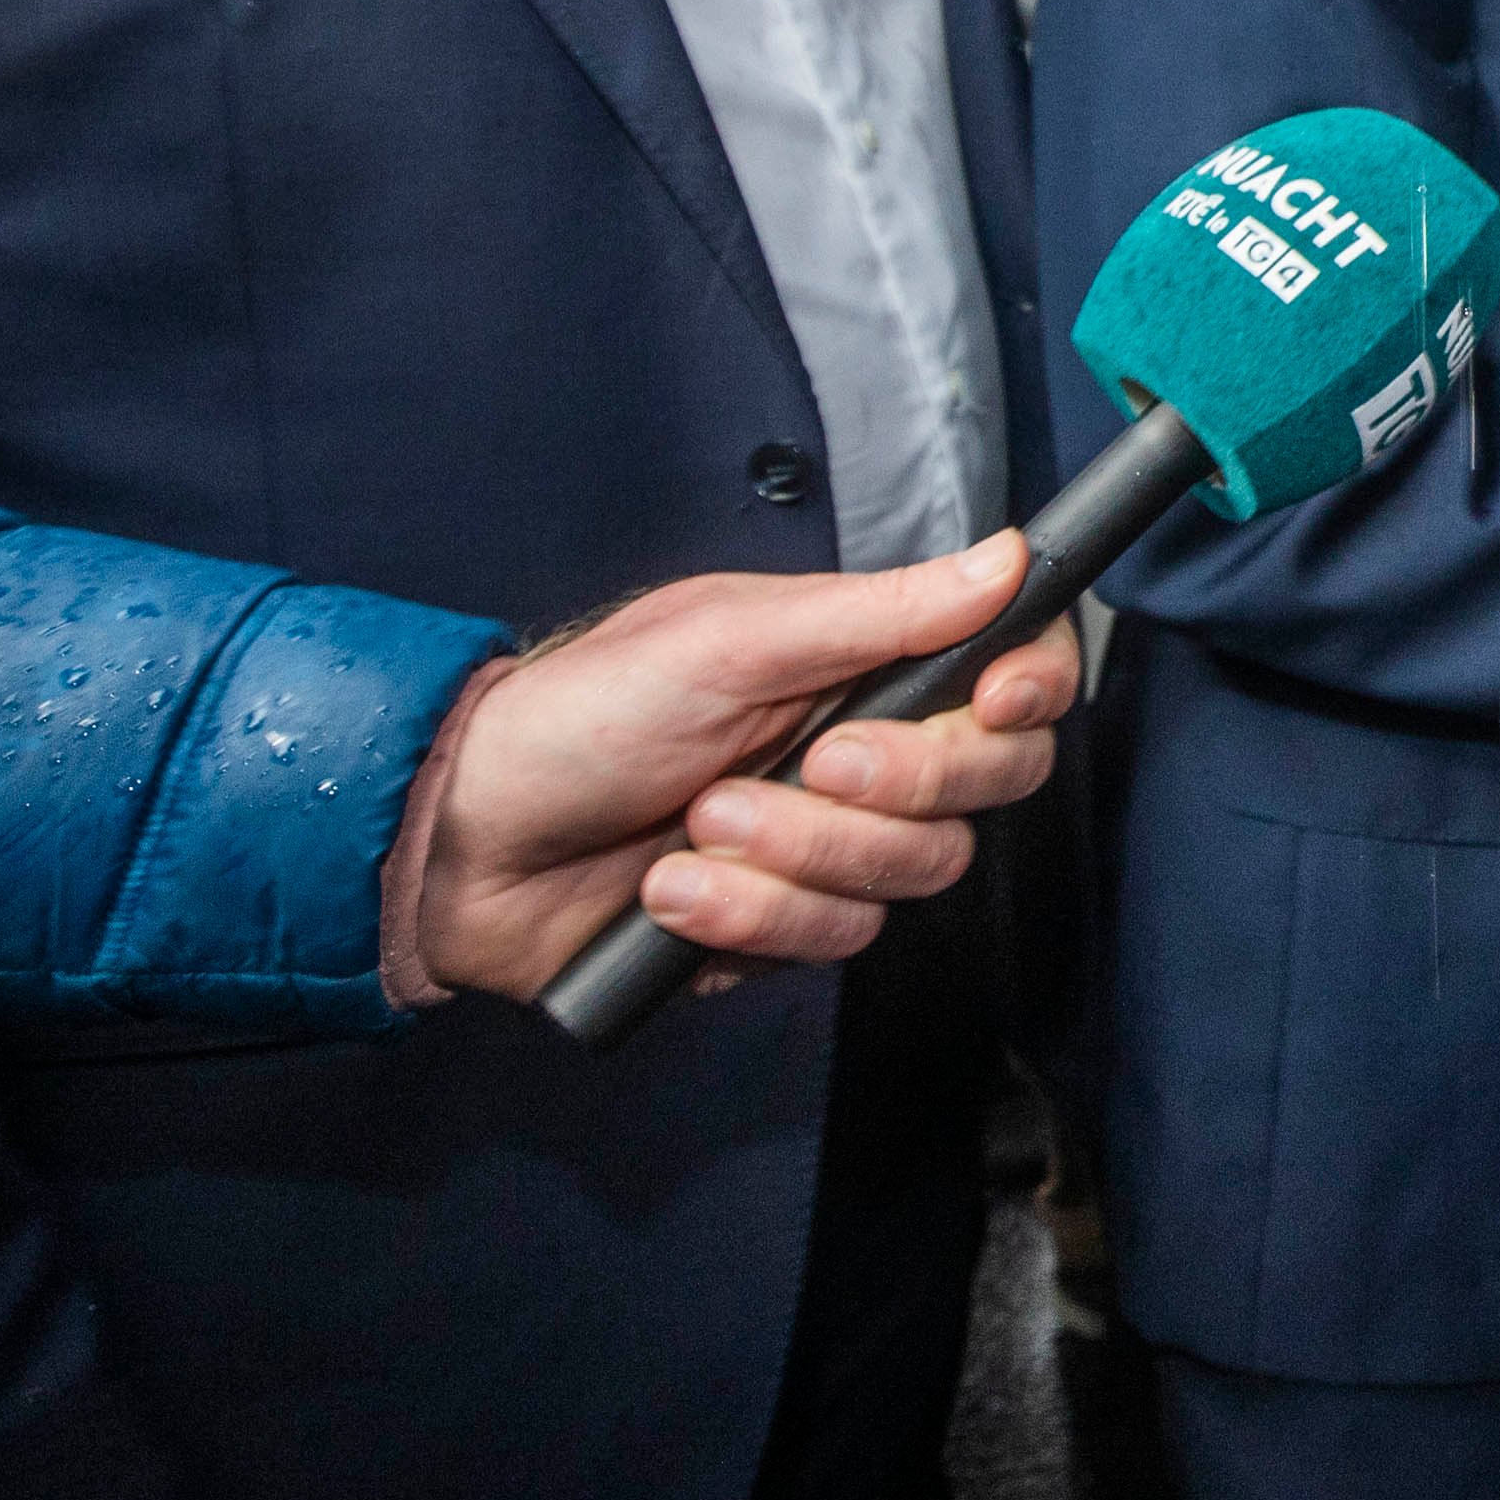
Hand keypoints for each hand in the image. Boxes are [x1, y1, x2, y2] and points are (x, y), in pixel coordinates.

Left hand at [415, 532, 1077, 1001]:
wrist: (469, 839)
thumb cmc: (581, 712)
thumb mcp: (731, 639)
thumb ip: (882, 609)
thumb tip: (1006, 558)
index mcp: (861, 666)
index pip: (1011, 675)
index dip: (1029, 691)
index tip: (991, 700)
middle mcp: (864, 755)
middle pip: (986, 786)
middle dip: (899, 783)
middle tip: (805, 763)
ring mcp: (828, 848)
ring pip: (912, 875)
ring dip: (797, 854)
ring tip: (696, 824)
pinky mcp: (784, 928)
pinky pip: (831, 942)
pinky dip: (748, 917)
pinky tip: (673, 891)